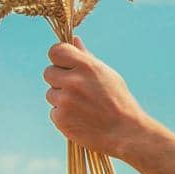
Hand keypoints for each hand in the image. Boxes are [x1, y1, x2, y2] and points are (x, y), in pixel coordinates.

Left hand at [43, 37, 155, 158]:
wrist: (126, 133)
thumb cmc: (119, 102)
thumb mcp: (107, 75)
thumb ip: (87, 58)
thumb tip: (75, 40)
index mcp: (87, 66)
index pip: (56, 51)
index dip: (59, 58)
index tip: (66, 66)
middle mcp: (73, 81)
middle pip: (48, 72)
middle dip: (59, 80)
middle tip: (79, 91)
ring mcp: (65, 100)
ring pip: (51, 94)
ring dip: (62, 99)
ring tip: (84, 107)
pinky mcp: (60, 118)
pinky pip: (54, 112)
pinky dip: (64, 115)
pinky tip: (81, 119)